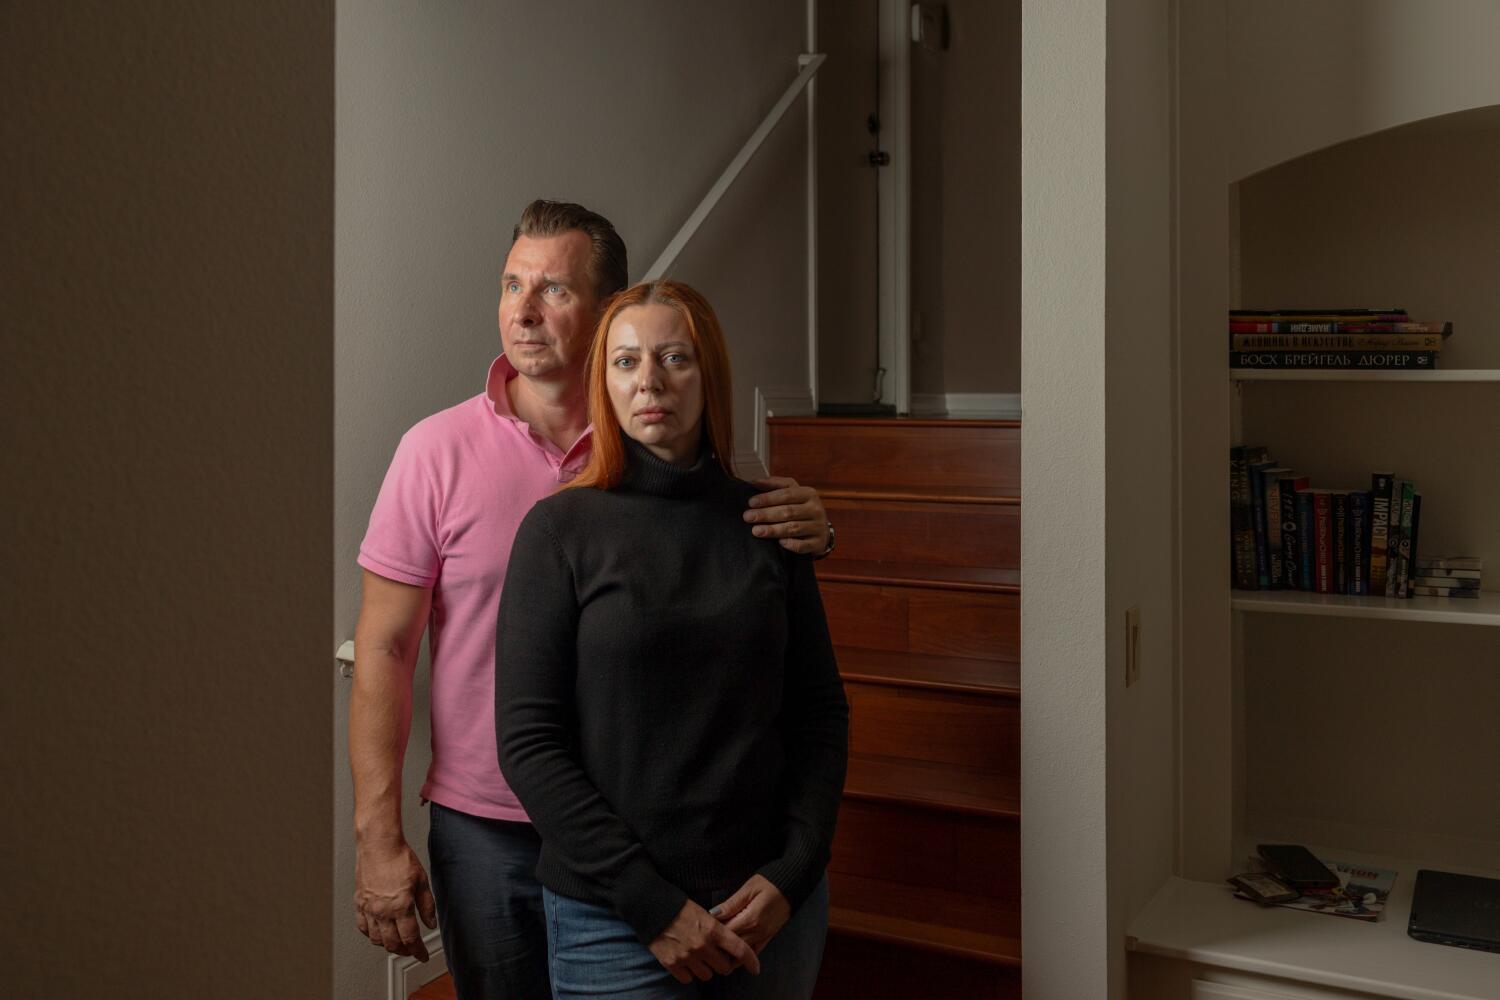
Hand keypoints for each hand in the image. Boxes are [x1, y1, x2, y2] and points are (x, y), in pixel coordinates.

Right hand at [353, 838, 437, 960]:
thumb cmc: (400, 859)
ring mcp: (369, 909)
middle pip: (392, 943)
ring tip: (397, 942)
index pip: (410, 938)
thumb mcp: (422, 882)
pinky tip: (379, 931)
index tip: (422, 955)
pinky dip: (371, 934)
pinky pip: (363, 927)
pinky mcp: (359, 903)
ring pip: (376, 939)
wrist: (379, 846)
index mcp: (401, 907)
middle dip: (404, 951)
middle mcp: (383, 911)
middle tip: (411, 950)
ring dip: (388, 945)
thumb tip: (431, 923)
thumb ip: (427, 906)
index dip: (418, 951)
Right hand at [648, 899, 760, 982]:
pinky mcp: (671, 963)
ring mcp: (686, 956)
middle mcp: (702, 945)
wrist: (650, 907)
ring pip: (707, 975)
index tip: (755, 968)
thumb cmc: (679, 907)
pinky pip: (688, 979)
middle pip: (724, 967)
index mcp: (712, 929)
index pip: (739, 949)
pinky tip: (686, 962)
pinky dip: (689, 973)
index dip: (750, 960)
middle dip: (723, 964)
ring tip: (699, 957)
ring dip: (706, 969)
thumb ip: (716, 928)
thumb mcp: (703, 912)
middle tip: (717, 957)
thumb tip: (728, 943)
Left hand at [712, 874, 790, 953]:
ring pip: (742, 953)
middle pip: (732, 945)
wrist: (793, 885)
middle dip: (718, 945)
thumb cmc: (769, 882)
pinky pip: (754, 952)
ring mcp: (764, 936)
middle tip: (704, 941)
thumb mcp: (749, 888)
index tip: (702, 929)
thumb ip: (731, 904)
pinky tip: (732, 957)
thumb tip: (712, 914)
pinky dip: (743, 956)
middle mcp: (757, 932)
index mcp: (750, 919)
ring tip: (714, 951)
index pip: (725, 932)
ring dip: (728, 953)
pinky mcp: (769, 937)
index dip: (712, 932)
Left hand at [745, 477, 829, 554]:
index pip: (786, 494)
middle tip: (748, 517)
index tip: (751, 502)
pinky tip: (779, 543)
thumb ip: (774, 485)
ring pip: (794, 528)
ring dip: (773, 530)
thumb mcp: (792, 493)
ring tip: (756, 531)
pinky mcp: (817, 543)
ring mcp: (818, 527)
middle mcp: (815, 509)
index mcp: (808, 494)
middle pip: (788, 511)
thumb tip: (753, 482)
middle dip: (766, 514)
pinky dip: (790, 544)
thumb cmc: (800, 508)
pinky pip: (803, 545)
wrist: (821, 530)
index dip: (768, 498)